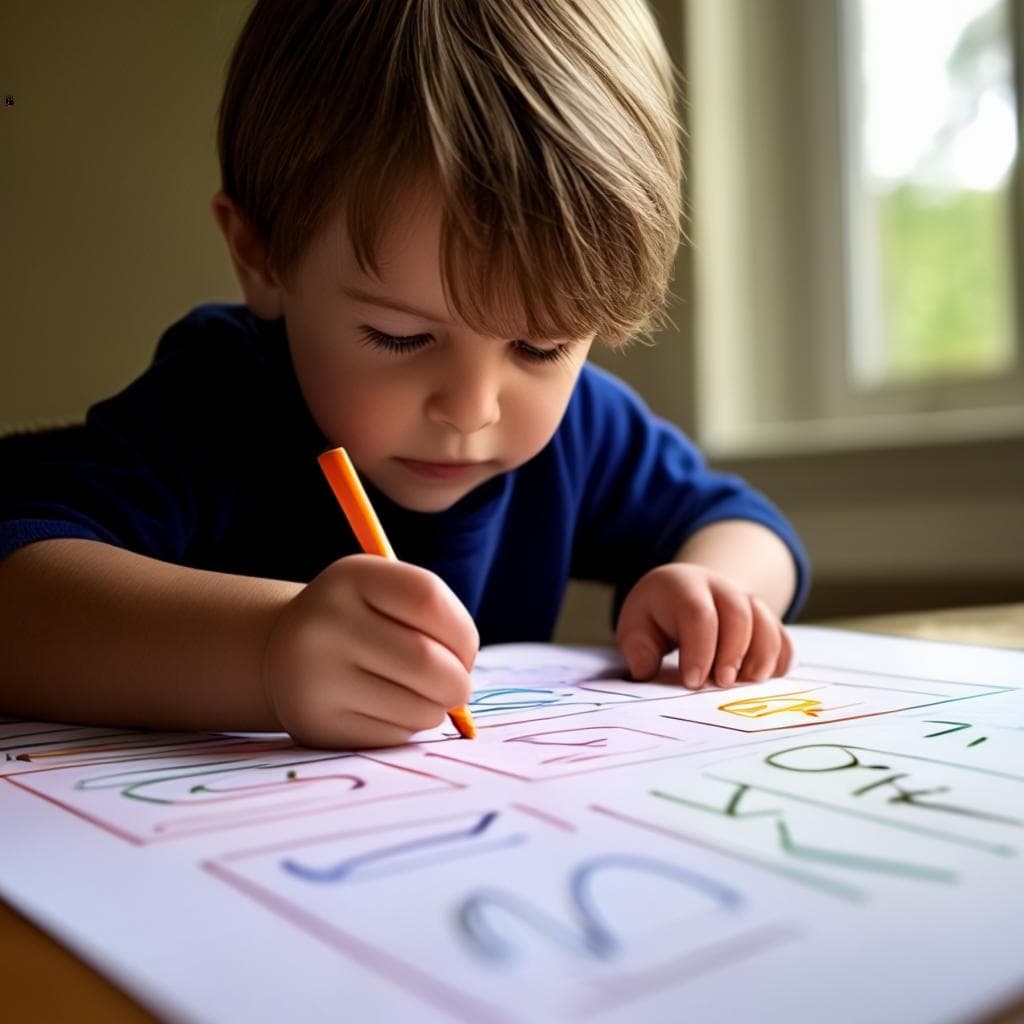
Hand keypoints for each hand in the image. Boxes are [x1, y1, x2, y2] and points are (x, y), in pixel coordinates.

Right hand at [261, 555, 477, 747]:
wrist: (279, 653)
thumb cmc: (357, 620)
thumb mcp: (383, 593)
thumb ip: (432, 619)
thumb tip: (464, 676)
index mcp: (350, 577)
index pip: (428, 599)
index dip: (463, 630)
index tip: (465, 649)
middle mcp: (325, 623)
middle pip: (427, 661)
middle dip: (459, 682)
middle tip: (458, 686)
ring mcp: (316, 678)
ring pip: (418, 707)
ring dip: (437, 707)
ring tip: (420, 695)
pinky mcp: (318, 725)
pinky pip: (395, 735)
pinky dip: (408, 726)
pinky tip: (386, 709)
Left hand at [616, 563, 791, 689]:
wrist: (684, 593)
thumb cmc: (656, 616)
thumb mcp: (636, 626)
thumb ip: (638, 647)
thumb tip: (646, 670)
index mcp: (683, 585)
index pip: (697, 613)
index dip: (699, 649)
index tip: (692, 682)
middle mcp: (719, 587)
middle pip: (738, 613)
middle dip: (733, 652)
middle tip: (723, 684)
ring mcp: (746, 600)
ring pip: (766, 621)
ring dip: (763, 656)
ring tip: (749, 683)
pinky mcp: (764, 619)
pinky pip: (782, 636)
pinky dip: (780, 659)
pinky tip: (768, 680)